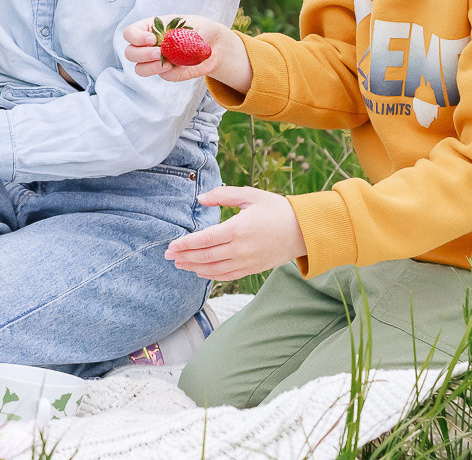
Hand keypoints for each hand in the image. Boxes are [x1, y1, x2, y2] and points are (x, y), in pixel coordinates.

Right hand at [121, 16, 251, 93]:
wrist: (213, 46)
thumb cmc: (200, 29)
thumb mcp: (190, 24)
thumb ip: (178, 34)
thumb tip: (167, 46)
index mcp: (150, 28)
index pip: (130, 33)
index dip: (136, 37)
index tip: (152, 39)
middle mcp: (148, 45)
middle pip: (130, 53)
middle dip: (142, 54)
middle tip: (159, 53)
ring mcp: (155, 61)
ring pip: (139, 69)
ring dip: (151, 67)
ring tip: (168, 63)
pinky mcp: (166, 72)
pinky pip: (162, 76)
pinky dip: (170, 72)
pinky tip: (181, 66)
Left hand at [163, 186, 307, 281]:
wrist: (303, 230)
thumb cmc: (276, 209)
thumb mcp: (249, 195)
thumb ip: (222, 195)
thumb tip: (200, 199)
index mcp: (238, 228)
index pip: (204, 240)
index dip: (184, 244)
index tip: (171, 245)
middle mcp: (240, 248)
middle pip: (204, 257)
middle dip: (184, 256)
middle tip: (168, 255)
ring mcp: (247, 262)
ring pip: (213, 269)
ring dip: (193, 268)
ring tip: (179, 264)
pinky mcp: (253, 269)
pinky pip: (227, 276)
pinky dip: (211, 275)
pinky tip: (200, 272)